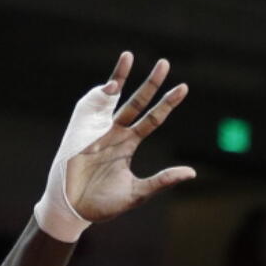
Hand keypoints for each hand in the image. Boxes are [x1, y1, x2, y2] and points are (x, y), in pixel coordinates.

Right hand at [64, 53, 195, 222]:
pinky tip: (111, 86)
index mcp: (128, 145)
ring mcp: (97, 130)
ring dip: (119, 77)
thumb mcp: (139, 192)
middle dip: (150, 84)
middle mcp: (114, 133)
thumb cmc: (103, 203)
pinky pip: (89, 107)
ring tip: (129, 56)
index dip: (166, 104)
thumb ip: (163, 180)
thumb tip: (192, 172)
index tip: (183, 88)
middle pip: (136, 102)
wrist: (72, 210)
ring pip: (112, 98)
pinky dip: (99, 95)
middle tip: (165, 63)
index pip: (152, 119)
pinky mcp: (80, 132)